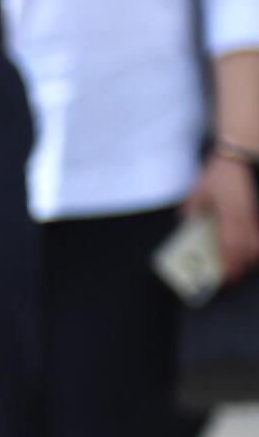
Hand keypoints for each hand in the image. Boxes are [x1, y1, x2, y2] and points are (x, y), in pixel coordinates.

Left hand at [185, 153, 258, 282]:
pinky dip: (255, 242)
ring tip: (242, 267)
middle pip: (245, 247)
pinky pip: (256, 230)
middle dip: (240, 265)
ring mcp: (250, 212)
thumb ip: (191, 209)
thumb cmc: (216, 175)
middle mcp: (241, 216)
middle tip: (233, 279)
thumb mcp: (197, 193)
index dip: (230, 263)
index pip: (230, 245)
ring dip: (249, 256)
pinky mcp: (253, 209)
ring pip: (255, 240)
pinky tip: (251, 249)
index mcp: (227, 215)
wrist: (235, 157)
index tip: (227, 276)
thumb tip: (184, 221)